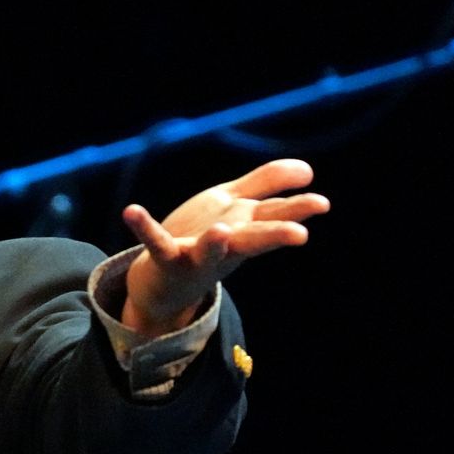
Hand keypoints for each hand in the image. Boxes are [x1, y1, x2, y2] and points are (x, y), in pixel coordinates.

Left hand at [122, 158, 328, 334]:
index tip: (321, 204)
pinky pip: (155, 243)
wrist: (164, 284)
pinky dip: (144, 227)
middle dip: (276, 235)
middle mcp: (227, 245)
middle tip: (300, 235)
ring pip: (210, 249)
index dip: (297, 210)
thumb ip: (266, 186)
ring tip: (221, 230)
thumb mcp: (238, 210)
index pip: (275, 217)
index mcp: (246, 230)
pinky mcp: (166, 258)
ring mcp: (196, 255)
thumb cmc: (206, 241)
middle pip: (254, 239)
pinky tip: (131, 210)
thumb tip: (306, 170)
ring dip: (216, 243)